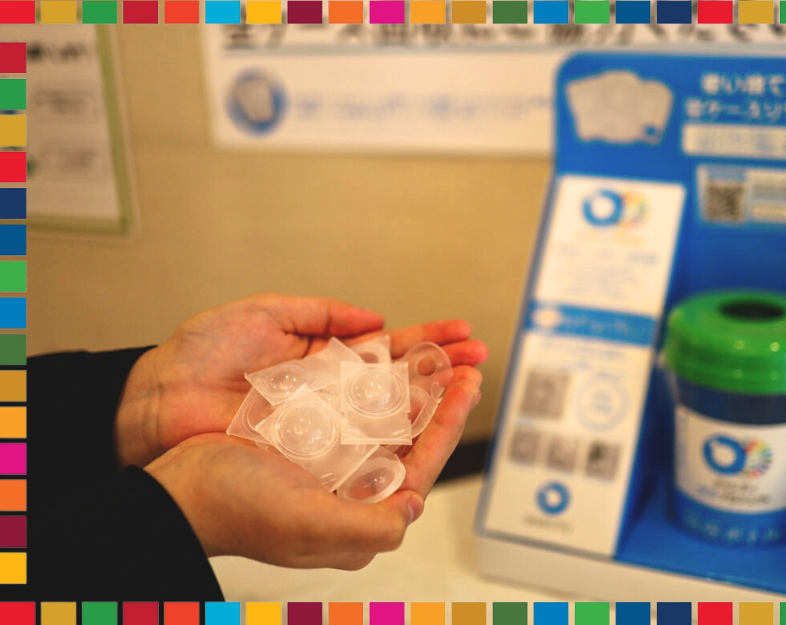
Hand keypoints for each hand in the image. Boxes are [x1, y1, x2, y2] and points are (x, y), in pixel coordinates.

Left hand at [115, 292, 487, 468]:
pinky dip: (397, 438)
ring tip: (467, 386)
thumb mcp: (266, 313)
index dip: (428, 339)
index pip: (390, 347)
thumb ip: (322, 312)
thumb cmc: (203, 353)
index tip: (463, 331)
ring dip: (432, 402)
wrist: (159, 400)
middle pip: (402, 381)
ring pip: (392, 415)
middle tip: (480, 360)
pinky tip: (427, 426)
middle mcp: (335, 393)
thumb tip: (375, 316)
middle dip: (443, 369)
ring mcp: (328, 425)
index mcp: (327, 357)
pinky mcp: (314, 454)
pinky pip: (362, 446)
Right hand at [145, 365, 483, 566]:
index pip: (420, 464)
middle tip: (466, 362)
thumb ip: (373, 525)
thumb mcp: (312, 525)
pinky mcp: (304, 433)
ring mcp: (327, 458)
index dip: (450, 424)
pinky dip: (372, 380)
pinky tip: (387, 359)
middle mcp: (348, 486)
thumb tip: (416, 504)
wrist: (179, 488)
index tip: (469, 387)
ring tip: (439, 355)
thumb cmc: (239, 510)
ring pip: (384, 414)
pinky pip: (349, 402)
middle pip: (409, 436)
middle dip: (440, 398)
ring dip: (414, 383)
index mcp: (359, 511)